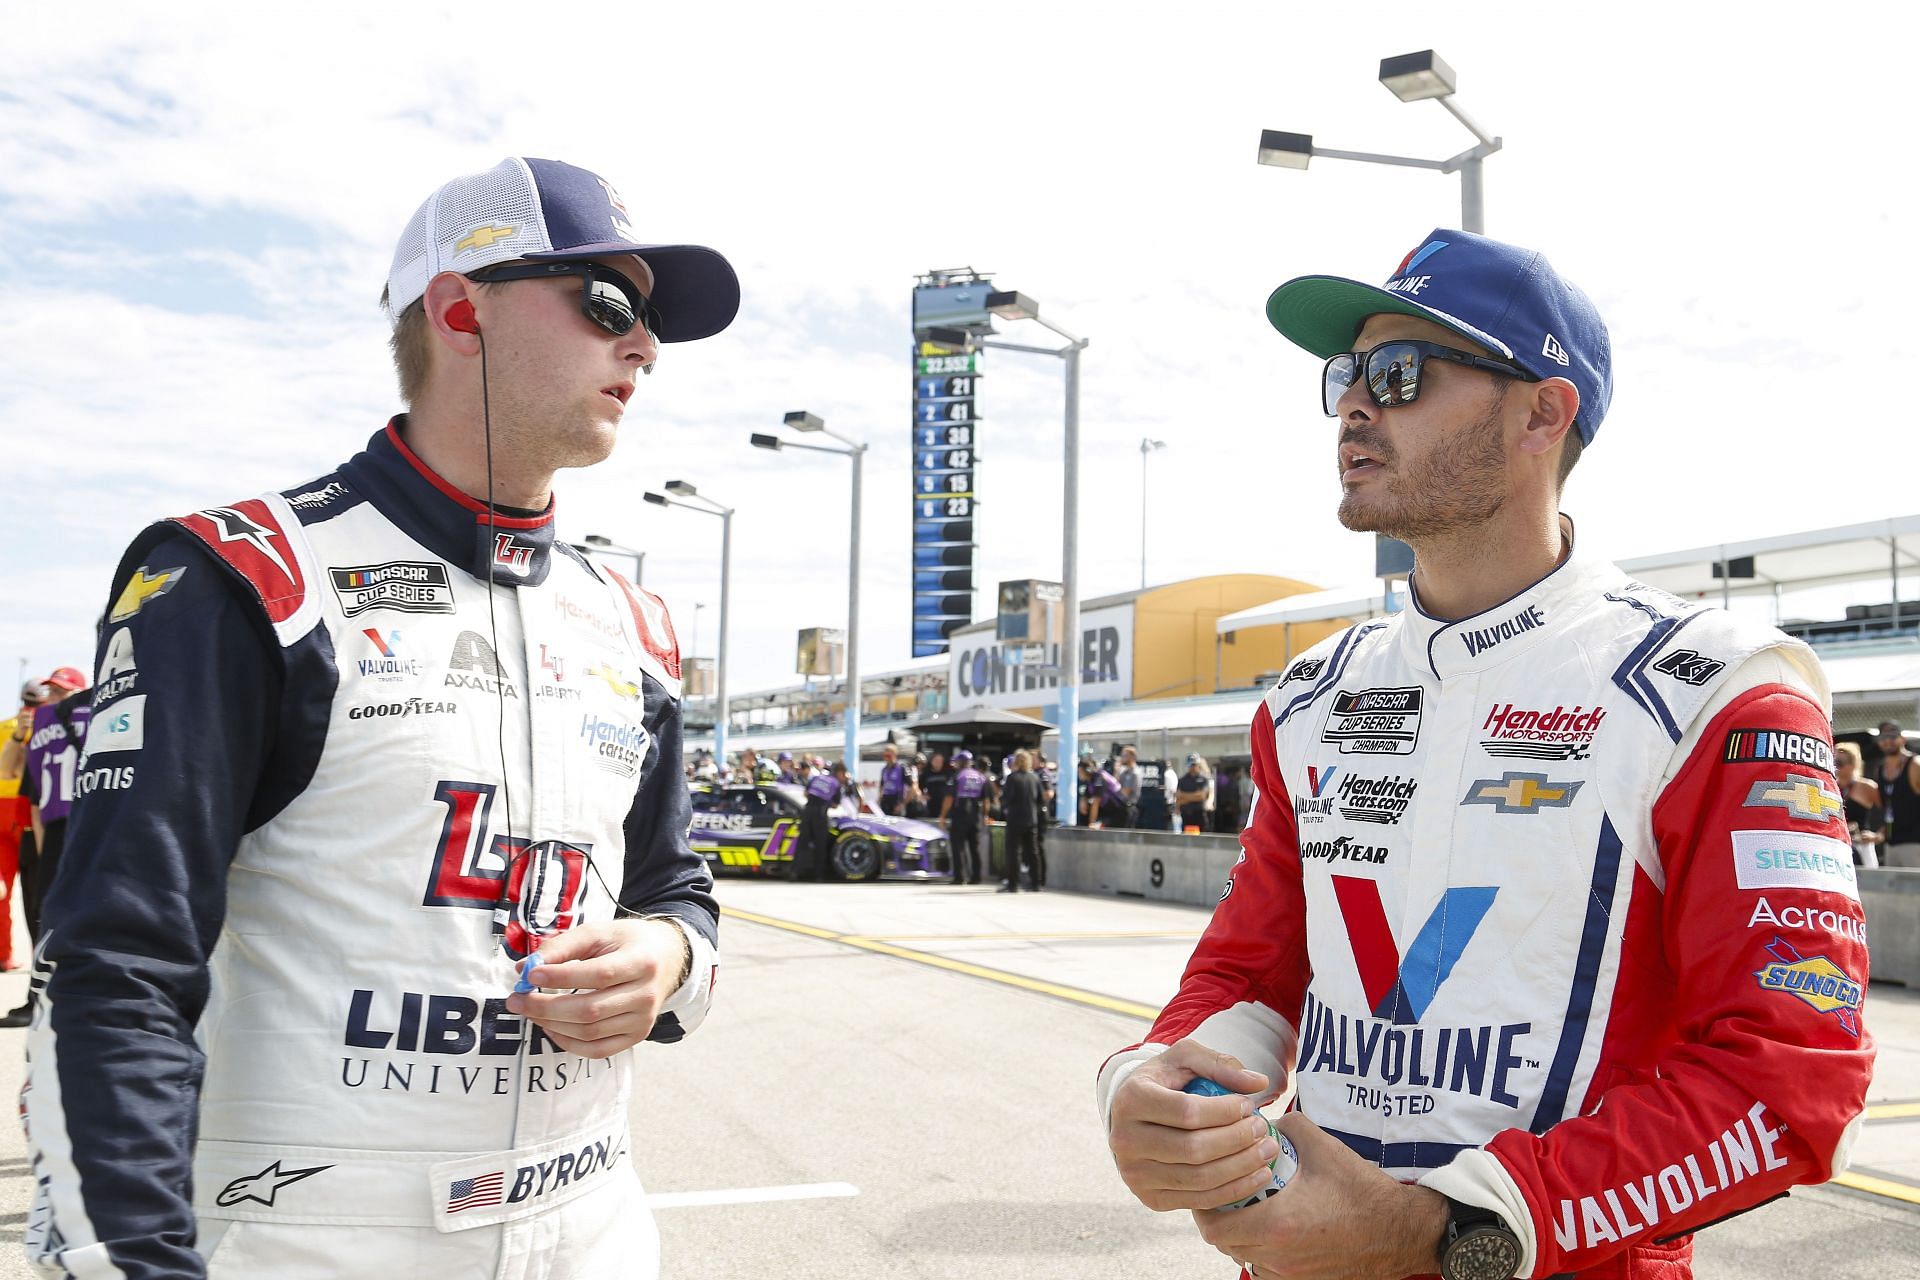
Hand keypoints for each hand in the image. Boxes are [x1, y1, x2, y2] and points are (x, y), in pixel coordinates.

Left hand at [505, 918, 689, 1058]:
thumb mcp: (599, 932)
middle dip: (546, 1007)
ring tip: (530, 1010)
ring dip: (552, 1024)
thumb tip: (526, 968)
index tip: (530, 974)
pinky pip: (597, 1050)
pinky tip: (551, 1026)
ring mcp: (643, 1020)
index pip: (600, 974)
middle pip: (591, 1010)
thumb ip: (563, 946)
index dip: (562, 977)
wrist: (666, 959)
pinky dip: (568, 1042)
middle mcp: (647, 995)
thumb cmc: (628, 943)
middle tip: (517, 999)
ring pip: (590, 1032)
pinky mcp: (636, 1036)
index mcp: (642, 962)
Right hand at [1107, 1039, 1279, 1210]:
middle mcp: (1126, 1140)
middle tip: (1262, 1128)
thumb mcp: (1185, 1058)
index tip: (1248, 1105)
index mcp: (1132, 1099)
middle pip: (1193, 1148)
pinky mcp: (1149, 1197)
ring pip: (1199, 1178)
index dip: (1224, 1111)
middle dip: (1237, 1139)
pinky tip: (1258, 1176)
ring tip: (1267, 1151)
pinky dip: (1234, 1190)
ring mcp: (1135, 1174)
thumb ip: (1220, 1065)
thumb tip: (1259, 1084)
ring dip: (1242, 1167)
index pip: (1186, 1111)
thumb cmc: (1164, 1082)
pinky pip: (1199, 1200)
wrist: (1133, 1116)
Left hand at [1192, 1112, 1446, 1279]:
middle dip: (1218, 1215)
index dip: (1203, 1204)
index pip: (1213, 1226)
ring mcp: (1292, 1273)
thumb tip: (1262, 1117)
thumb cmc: (1362, 1190)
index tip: (1207, 1183)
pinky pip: (1266, 1267)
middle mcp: (1278, 1256)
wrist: (1402, 1230)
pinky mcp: (1305, 1279)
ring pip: (1243, 1256)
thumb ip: (1286, 1124)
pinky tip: (1272, 1223)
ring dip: (1238, 1233)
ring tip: (1247, 1204)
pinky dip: (1260, 1247)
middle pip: (1224, 1243)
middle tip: (1223, 1189)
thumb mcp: (1323, 1145)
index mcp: (1277, 1225)